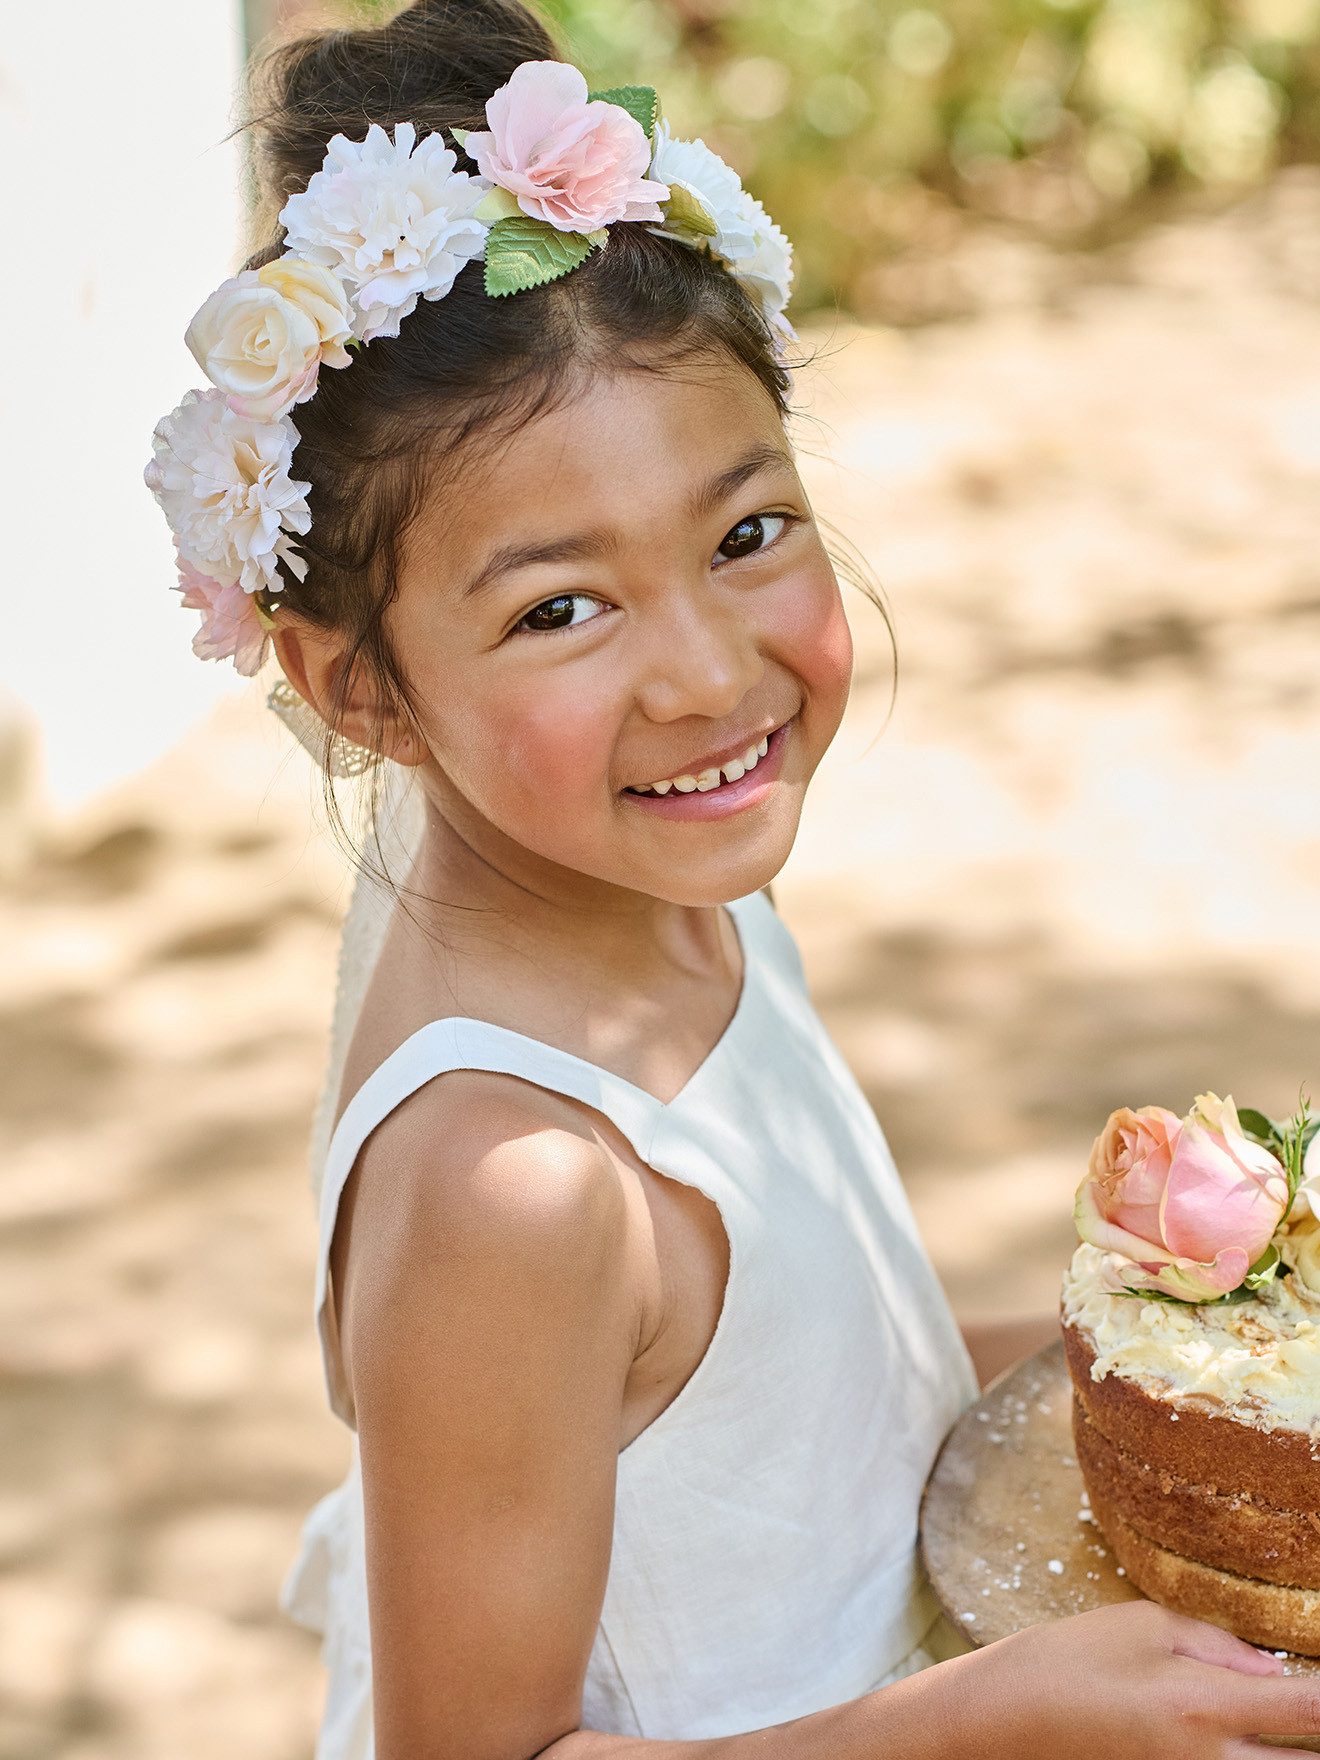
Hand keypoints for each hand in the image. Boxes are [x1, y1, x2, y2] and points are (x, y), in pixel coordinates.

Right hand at [945, 1601, 1319, 1757]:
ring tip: (1280, 1725)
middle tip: (1305, 1709)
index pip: (1309, 1708)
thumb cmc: (1065, 1662)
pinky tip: (1244, 1743)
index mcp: (1204, 1708)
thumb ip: (1219, 1645)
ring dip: (1286, 1751)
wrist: (1000, 1724)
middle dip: (1315, 1735)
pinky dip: (1248, 1759)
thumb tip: (1276, 1672)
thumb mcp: (1140, 1625)